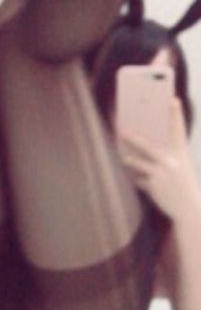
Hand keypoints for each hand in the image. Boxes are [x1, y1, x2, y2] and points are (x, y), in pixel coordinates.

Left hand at [117, 97, 199, 219]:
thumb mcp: (181, 167)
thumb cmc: (184, 185)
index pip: (178, 130)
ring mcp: (160, 173)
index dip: (175, 114)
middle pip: (146, 145)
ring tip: (123, 156)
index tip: (173, 100)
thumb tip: (146, 147)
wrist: (190, 209)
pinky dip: (139, 180)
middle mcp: (171, 161)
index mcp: (181, 153)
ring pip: (137, 162)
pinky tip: (139, 181)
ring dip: (128, 159)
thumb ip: (168, 156)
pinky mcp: (153, 185)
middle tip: (120, 130)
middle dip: (132, 137)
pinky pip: (139, 179)